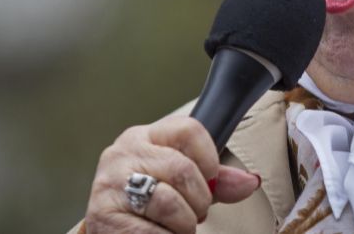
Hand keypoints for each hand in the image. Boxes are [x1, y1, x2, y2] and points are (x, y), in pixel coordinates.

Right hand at [84, 116, 260, 233]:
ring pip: (168, 202)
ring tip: (178, 227)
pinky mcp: (103, 216)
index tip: (210, 179)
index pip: (189, 130)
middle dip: (199, 200)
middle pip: (182, 169)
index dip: (210, 159)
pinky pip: (150, 231)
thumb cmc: (150, 201)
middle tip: (195, 213)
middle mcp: (123, 153)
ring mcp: (110, 184)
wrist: (113, 228)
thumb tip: (250, 182)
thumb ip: (216, 180)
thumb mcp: (183, 182)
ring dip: (184, 224)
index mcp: (144, 136)